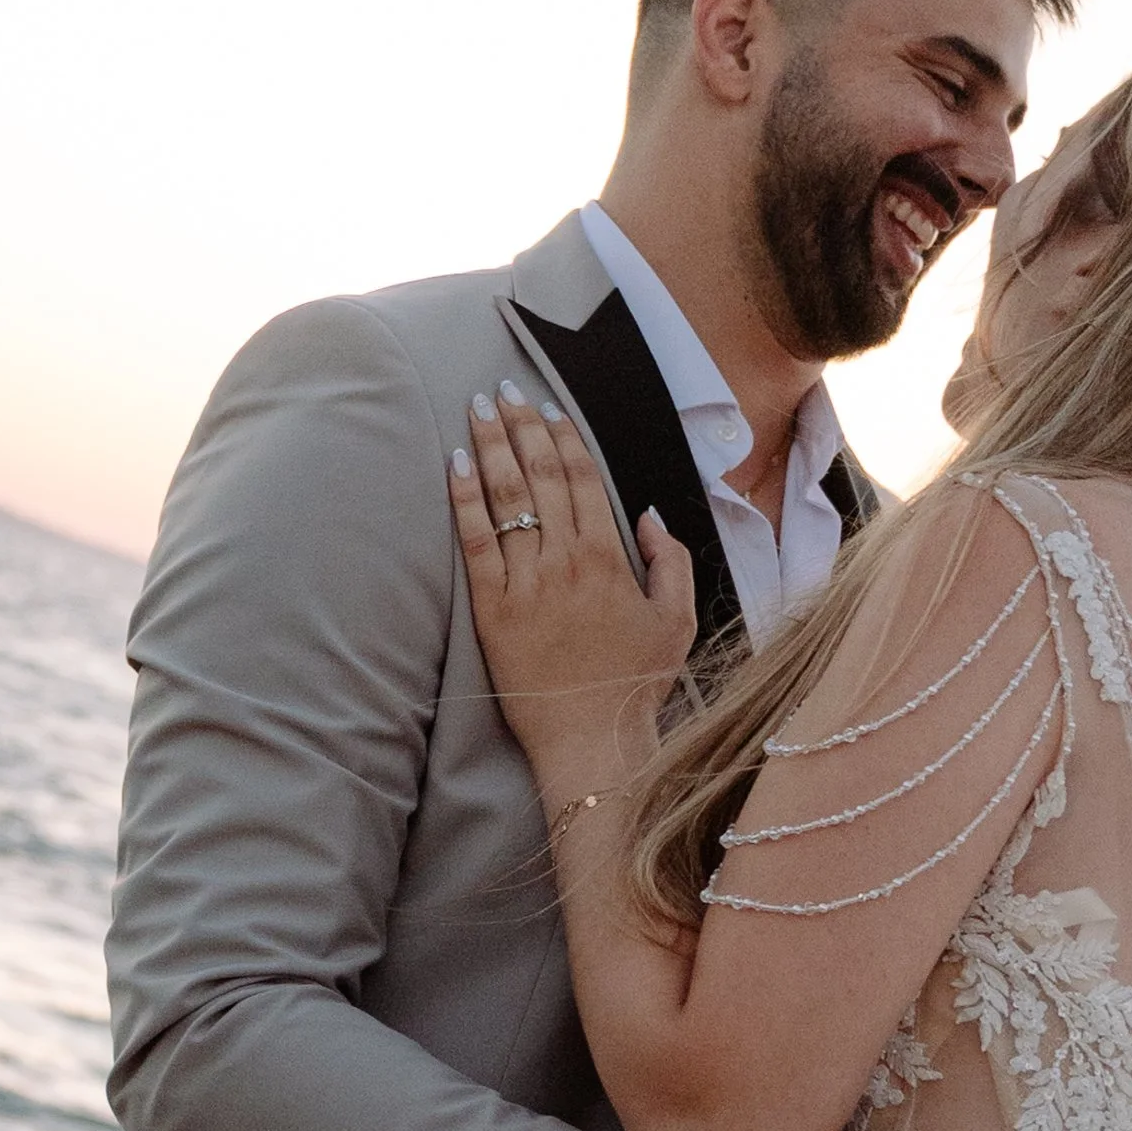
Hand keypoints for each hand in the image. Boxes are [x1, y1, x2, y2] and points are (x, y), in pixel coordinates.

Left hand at [449, 386, 698, 782]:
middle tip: (504, 389)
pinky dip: (464, 499)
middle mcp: (567, 561)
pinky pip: (475, 542)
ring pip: (507, 498)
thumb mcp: (676, 621)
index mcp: (611, 559)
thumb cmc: (633, 685)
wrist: (591, 742)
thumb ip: (671, 561)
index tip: (550, 409)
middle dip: (522, 425)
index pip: (584, 480)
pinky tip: (455, 465)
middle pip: (542, 475)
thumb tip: (649, 513)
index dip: (566, 438)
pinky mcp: (493, 610)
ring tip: (477, 409)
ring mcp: (527, 583)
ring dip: (491, 446)